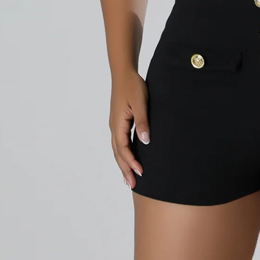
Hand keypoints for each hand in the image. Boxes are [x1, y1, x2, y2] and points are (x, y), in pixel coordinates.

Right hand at [110, 73, 149, 188]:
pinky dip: (123, 154)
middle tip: (133, 185)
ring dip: (123, 164)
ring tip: (129, 178)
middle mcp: (114, 127)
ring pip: (117, 150)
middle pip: (118, 153)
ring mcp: (115, 125)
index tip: (141, 172)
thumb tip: (145, 141)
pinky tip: (129, 159)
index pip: (123, 149)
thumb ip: (143, 122)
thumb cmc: (133, 86)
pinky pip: (120, 143)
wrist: (124, 74)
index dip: (131, 162)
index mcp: (118, 124)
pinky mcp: (119, 122)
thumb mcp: (140, 103)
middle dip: (125, 169)